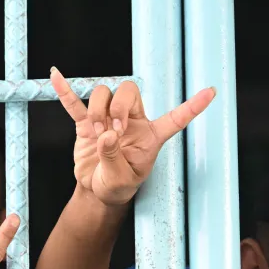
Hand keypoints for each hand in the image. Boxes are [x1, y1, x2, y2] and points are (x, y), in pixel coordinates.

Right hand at [51, 67, 215, 205]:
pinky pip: (75, 104)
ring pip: (104, 94)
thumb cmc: (116, 187)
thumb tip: (107, 134)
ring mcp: (107, 120)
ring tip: (96, 134)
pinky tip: (56, 77)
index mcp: (151, 136)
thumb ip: (115, 158)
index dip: (193, 106)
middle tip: (113, 131)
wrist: (96, 191)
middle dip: (119, 106)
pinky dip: (65, 92)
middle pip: (129, 91)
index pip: (175, 118)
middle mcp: (132, 122)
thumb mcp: (121, 180)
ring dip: (98, 110)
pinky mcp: (85, 125)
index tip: (212, 92)